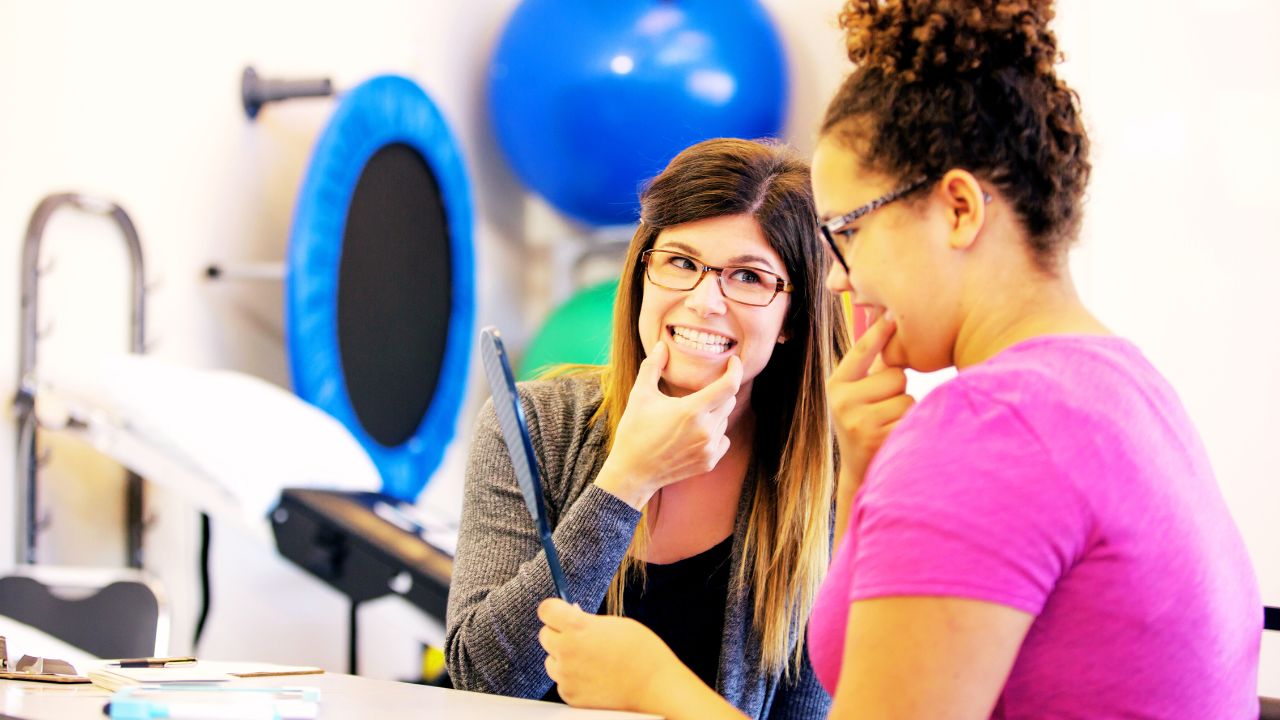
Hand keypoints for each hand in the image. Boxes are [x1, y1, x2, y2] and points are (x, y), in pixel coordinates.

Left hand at [537, 598, 680, 712]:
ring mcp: (567, 675)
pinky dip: (573, 679)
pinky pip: (562, 681)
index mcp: (578, 627)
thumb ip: (588, 622)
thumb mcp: (615, 624)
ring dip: (564, 658)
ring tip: (590, 660)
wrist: (655, 688)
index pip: (545, 610)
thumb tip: (573, 621)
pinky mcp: (570, 695)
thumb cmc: (642, 653)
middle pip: (544, 635)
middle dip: (558, 634)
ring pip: (551, 660)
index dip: (553, 610)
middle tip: (579, 637)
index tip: (559, 612)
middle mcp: (567, 650)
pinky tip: (593, 677)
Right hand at [594, 342, 742, 508]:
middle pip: (728, 401)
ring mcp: (709, 448)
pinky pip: (723, 439)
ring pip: (724, 420)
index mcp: (691, 410)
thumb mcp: (640, 395)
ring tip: (689, 416)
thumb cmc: (635, 431)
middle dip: (719, 391)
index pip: (729, 386)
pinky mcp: (709, 462)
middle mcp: (705, 430)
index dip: (735, 370)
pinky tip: (694, 434)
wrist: (632, 472)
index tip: (734, 361)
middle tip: (701, 391)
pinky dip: (714, 433)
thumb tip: (661, 345)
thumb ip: (653, 366)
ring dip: (714, 413)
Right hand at [827, 311, 914, 540]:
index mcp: (837, 385)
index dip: (879, 332)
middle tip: (883, 407)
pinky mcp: (877, 439)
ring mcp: (859, 422)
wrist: (858, 471)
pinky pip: (910, 418)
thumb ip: (868, 367)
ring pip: (906, 398)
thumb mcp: (854, 395)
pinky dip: (909, 426)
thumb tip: (888, 321)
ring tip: (887, 423)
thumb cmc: (863, 423)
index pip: (862, 351)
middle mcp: (842, 401)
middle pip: (895, 375)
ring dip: (904, 410)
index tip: (892, 314)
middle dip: (897, 390)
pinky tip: (893, 436)